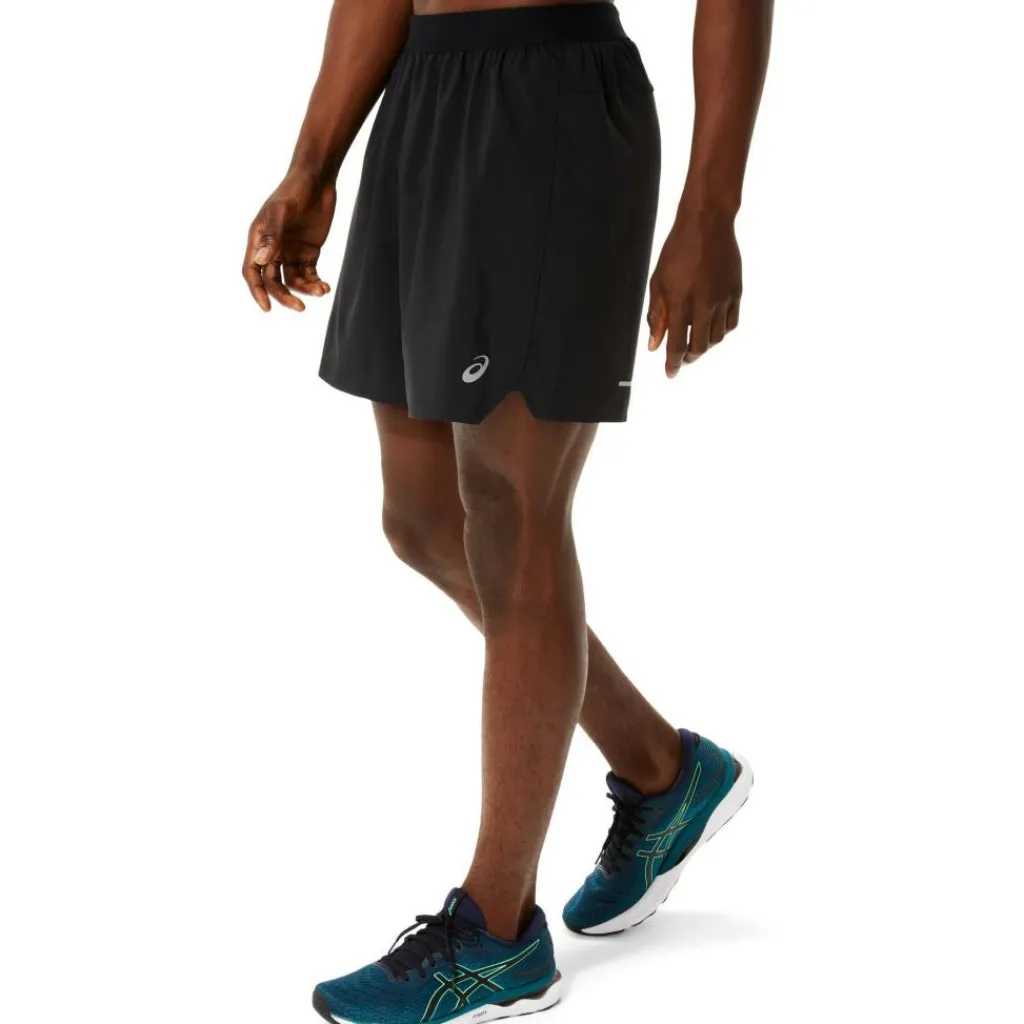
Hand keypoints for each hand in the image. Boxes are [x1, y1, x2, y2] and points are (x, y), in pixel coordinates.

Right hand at [242, 170, 336, 311]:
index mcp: (259, 239)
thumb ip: (272, 234)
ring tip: (321, 290)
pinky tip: (324, 286)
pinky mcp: (308, 252)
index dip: (257, 291)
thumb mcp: (281, 210)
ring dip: (305, 290)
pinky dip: (315, 282)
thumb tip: (261, 260)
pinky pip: (309, 274)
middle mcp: (272, 248)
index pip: (252, 271)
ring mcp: (290, 251)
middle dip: (284, 296)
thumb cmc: (294, 190)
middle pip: (273, 281)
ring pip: (293, 281)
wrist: (318, 180)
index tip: (267, 308)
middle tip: (300, 308)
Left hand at [647, 206, 742, 374]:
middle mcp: (703, 303)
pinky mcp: (736, 292)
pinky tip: (712, 329)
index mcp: (680, 300)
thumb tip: (654, 345)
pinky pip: (731, 323)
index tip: (670, 373)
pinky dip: (721, 332)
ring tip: (695, 341)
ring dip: (705, 345)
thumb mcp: (658, 282)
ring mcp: (723, 298)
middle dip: (689, 358)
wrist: (707, 224)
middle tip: (682, 359)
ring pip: (717, 337)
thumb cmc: (677, 251)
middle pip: (699, 346)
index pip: (676, 343)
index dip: (672, 362)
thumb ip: (656, 315)